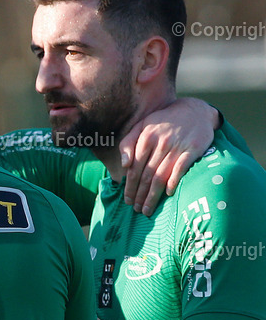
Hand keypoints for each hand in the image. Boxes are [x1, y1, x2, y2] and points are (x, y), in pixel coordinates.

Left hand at [118, 98, 218, 215]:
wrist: (195, 110)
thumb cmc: (163, 121)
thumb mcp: (142, 126)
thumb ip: (128, 143)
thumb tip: (125, 165)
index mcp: (146, 138)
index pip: (134, 168)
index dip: (130, 187)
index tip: (127, 200)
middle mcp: (160, 143)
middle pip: (146, 175)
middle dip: (139, 195)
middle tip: (136, 209)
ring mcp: (177, 146)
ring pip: (160, 176)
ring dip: (152, 195)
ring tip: (147, 209)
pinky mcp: (193, 149)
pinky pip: (181, 169)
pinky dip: (173, 182)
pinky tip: (168, 194)